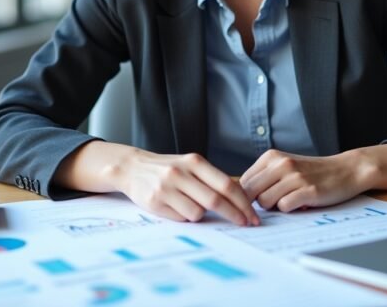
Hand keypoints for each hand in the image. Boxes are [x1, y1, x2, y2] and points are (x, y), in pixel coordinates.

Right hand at [109, 149, 260, 226]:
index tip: (252, 215)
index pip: (226, 184)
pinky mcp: (155, 201)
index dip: (242, 202)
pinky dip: (186, 217)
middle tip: (245, 224)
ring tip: (193, 207)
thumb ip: (212, 179)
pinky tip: (177, 208)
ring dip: (202, 216)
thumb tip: (241, 201)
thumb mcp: (191, 165)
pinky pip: (181, 218)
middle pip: (215, 200)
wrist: (133, 168)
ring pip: (197, 212)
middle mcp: (181, 173)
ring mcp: (167, 187)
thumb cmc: (169, 169)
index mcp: (195, 162)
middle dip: (234, 215)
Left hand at [239, 150, 367, 212]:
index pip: (243, 182)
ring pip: (265, 202)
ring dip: (275, 207)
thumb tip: (238, 196)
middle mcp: (281, 164)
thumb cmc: (312, 172)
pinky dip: (290, 210)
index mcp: (272, 156)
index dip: (246, 197)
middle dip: (257, 204)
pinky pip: (284, 207)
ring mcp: (295, 177)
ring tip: (290, 200)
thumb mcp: (285, 166)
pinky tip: (300, 203)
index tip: (256, 203)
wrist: (346, 170)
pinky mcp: (308, 191)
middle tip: (273, 205)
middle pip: (250, 193)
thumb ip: (263, 177)